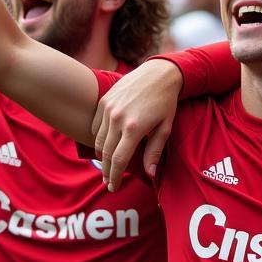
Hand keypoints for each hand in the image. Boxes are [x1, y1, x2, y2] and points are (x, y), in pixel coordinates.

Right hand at [92, 60, 182, 191]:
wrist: (158, 74)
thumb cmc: (165, 102)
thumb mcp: (165, 128)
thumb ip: (154, 152)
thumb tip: (149, 173)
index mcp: (134, 128)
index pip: (118, 160)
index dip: (115, 177)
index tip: (113, 187)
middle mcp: (117, 119)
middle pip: (105, 153)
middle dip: (106, 171)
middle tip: (109, 182)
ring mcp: (108, 109)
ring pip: (98, 140)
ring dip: (101, 156)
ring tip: (107, 166)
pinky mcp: (104, 101)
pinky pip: (96, 126)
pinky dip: (98, 138)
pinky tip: (106, 145)